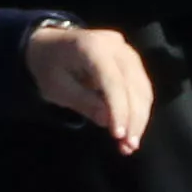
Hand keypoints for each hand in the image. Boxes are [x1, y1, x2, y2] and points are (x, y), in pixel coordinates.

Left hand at [20, 22, 151, 153]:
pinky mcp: (132, 60)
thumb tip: (108, 121)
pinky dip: (139, 110)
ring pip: (142, 88)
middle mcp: (115, 44)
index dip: (119, 109)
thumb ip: (83, 102)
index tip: (119, 135)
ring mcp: (126, 50)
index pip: (113, 81)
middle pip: (134, 85)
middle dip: (134, 118)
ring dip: (140, 118)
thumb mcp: (57, 88)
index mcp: (91, 46)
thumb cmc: (49, 67)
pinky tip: (132, 130)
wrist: (50, 44)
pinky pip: (141, 87)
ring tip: (131, 144)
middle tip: (128, 147)